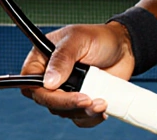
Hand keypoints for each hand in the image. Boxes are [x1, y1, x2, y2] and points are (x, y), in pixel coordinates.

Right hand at [20, 22, 135, 127]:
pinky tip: (102, 108)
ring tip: (102, 102)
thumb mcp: (78, 39)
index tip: (63, 93)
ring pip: (64, 113)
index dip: (44, 93)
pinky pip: (79, 118)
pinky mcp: (81, 101)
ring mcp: (66, 91)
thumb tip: (49, 82)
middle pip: (47, 102)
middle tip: (88, 100)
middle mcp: (51, 78)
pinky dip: (90, 118)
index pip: (31, 83)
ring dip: (82, 112)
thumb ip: (62, 58)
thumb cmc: (99, 37)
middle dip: (68, 105)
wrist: (125, 48)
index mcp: (42, 59)